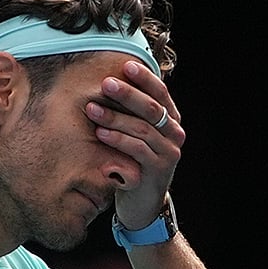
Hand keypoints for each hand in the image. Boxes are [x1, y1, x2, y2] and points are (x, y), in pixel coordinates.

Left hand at [86, 60, 184, 229]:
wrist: (141, 203)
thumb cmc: (132, 162)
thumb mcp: (134, 135)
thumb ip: (131, 113)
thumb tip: (108, 79)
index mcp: (171, 120)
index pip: (161, 93)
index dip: (144, 78)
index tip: (124, 65)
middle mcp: (175, 134)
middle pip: (152, 108)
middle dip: (128, 94)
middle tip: (105, 83)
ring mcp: (170, 152)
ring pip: (143, 128)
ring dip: (115, 117)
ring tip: (92, 109)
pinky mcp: (160, 170)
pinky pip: (137, 149)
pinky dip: (117, 139)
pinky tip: (100, 132)